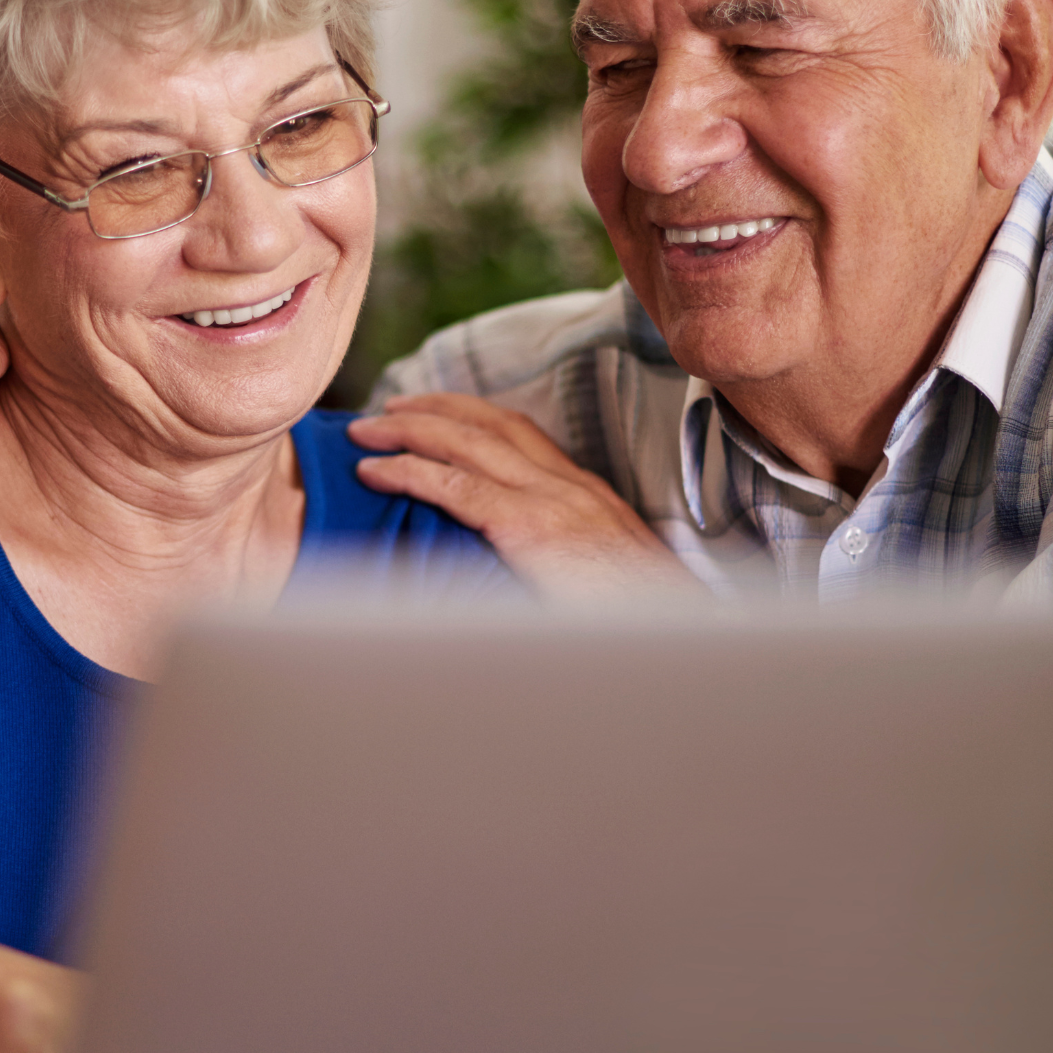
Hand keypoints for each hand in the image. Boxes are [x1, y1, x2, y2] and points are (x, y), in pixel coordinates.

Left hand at [348, 393, 698, 597]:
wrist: (685, 644)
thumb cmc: (643, 628)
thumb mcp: (605, 583)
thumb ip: (566, 565)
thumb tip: (529, 575)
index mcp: (588, 497)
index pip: (522, 435)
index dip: (470, 417)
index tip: (431, 414)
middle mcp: (571, 488)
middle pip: (489, 424)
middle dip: (432, 409)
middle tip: (387, 408)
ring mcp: (553, 504)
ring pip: (466, 443)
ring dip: (408, 429)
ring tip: (366, 430)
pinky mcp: (532, 530)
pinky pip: (456, 487)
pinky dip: (409, 471)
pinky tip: (376, 471)